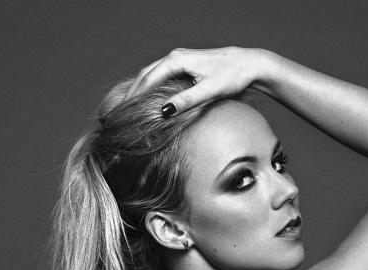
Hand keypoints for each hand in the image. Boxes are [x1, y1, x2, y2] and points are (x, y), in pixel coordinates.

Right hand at [124, 46, 266, 114]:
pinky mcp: (185, 65)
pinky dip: (150, 87)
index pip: (147, 80)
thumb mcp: (209, 91)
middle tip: (119, 113)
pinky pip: (161, 75)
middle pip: (145, 75)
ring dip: (139, 90)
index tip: (123, 113)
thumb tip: (163, 111)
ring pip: (152, 74)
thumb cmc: (231, 77)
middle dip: (131, 93)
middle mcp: (175, 57)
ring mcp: (180, 59)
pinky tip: (148, 100)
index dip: (133, 97)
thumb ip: (186, 101)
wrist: (248, 65)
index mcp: (177, 61)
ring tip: (129, 108)